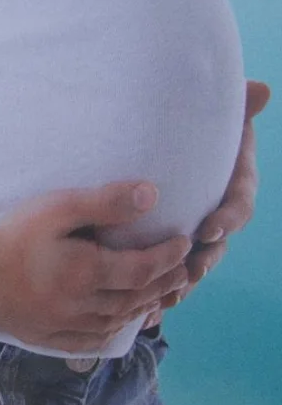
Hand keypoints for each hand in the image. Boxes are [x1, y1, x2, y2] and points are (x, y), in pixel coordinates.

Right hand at [0, 181, 190, 352]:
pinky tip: (115, 326)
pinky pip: (87, 341)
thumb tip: (151, 196)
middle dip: (163, 283)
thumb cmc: (8, 238)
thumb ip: (103, 203)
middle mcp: (83, 305)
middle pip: (134, 298)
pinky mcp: (44, 335)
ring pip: (115, 321)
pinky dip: (110, 333)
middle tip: (180, 271)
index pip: (144, 269)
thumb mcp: (55, 209)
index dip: (168, 258)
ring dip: (141, 308)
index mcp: (89, 273)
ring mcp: (63, 324)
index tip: (182, 244)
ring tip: (155, 296)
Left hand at [145, 80, 269, 327]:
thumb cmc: (178, 129)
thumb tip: (262, 89)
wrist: (143, 144)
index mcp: (226, 186)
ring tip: (167, 298)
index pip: (237, 204)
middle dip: (204, 261)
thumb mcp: (202, 118)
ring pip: (192, 265)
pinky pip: (164, 275)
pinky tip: (144, 315)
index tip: (210, 228)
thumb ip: (231, 107)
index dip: (228, 217)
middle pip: (217, 244)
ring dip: (181, 283)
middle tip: (188, 273)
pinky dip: (157, 295)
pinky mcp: (164, 247)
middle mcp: (212, 212)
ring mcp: (190, 233)